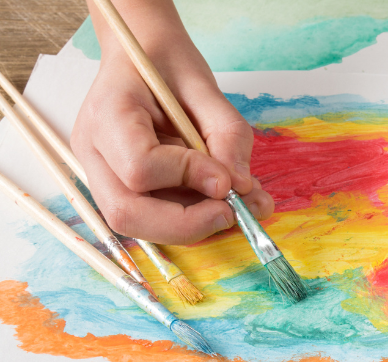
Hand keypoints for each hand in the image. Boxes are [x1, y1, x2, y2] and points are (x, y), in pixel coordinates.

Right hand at [71, 0, 273, 244]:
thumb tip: (238, 187)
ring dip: (194, 224)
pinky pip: (152, 217)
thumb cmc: (168, 65)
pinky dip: (192, 217)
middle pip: (126, 213)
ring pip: (138, 225)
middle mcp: (95, 152)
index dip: (188, 178)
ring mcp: (101, 174)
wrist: (143, 56)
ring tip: (238, 204)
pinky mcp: (120, 188)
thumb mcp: (206, 88)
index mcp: (108, 114)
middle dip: (187, 224)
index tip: (228, 179)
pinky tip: (221, 200)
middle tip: (234, 213)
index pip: (140, 167)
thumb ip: (226, 136)